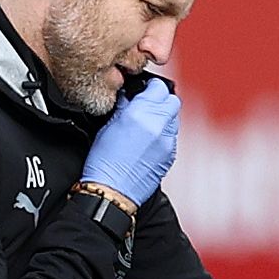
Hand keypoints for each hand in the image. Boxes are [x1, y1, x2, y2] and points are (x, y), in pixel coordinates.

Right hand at [82, 78, 180, 207]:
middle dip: (161, 101)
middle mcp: (159, 126)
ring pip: (174, 119)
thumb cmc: (104, 163)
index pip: (158, 87)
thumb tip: (130, 97)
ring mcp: (167, 142)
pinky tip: (148, 142)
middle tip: (146, 106)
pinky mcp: (170, 156)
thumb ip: (124, 106)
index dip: (150, 88)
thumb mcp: (107, 125)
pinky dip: (163, 135)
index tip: (143, 91)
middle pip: (172, 101)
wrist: (112, 191)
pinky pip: (172, 137)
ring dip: (163, 118)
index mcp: (141, 113)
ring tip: (146, 126)